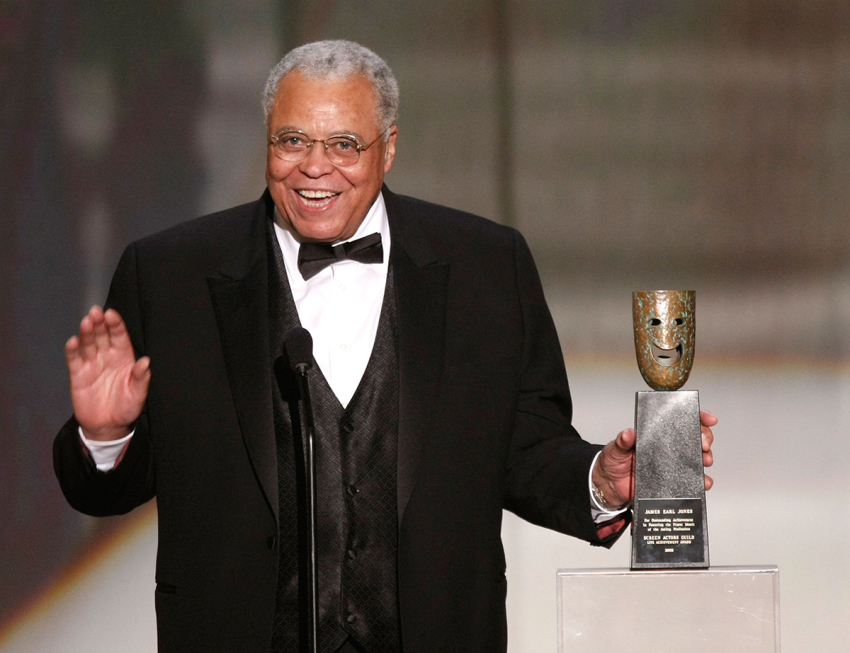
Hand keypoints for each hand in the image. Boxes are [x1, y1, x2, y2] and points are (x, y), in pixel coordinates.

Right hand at [64, 306, 150, 440]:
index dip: (115, 324)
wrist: (108, 425)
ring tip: (86, 322)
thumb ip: (141, 378)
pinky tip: (73, 342)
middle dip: (99, 323)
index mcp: (124, 357)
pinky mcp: (78, 374)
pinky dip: (72, 350)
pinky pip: (74, 359)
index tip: (111, 314)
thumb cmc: (127, 407)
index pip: (119, 336)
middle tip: (96, 312)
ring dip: (86, 332)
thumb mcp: (138, 394)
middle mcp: (107, 356)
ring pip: (88, 343)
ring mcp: (92, 364)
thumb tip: (146, 362)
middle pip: (102, 335)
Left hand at [592, 410, 716, 507]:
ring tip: (705, 460)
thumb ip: (622, 441)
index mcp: (657, 435)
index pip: (681, 421)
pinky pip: (692, 481)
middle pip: (695, 438)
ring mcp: (672, 465)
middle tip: (704, 444)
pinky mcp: (673, 482)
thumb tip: (628, 433)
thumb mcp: (615, 448)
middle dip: (705, 438)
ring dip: (705, 458)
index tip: (708, 418)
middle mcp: (668, 448)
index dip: (698, 417)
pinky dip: (701, 481)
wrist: (610, 486)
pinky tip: (704, 481)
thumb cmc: (613, 462)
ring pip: (697, 459)